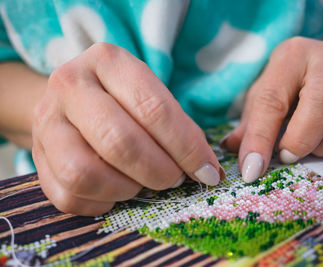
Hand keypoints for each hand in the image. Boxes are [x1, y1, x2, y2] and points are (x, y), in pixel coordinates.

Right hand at [32, 43, 223, 215]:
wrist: (71, 101)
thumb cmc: (123, 101)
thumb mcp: (152, 97)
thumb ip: (181, 130)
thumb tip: (208, 172)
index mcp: (108, 61)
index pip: (154, 109)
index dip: (187, 148)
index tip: (208, 172)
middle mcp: (70, 85)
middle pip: (119, 141)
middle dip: (158, 171)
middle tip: (174, 179)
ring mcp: (46, 122)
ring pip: (86, 173)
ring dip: (127, 188)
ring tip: (143, 183)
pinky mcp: (36, 157)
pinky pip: (69, 196)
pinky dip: (102, 202)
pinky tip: (117, 190)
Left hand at [223, 37, 322, 182]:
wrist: (318, 64)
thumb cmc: (285, 83)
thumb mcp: (261, 96)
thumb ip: (249, 127)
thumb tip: (238, 157)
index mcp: (290, 56)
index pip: (273, 99)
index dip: (261, 138)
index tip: (252, 168)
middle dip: (303, 138)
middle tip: (287, 157)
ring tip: (307, 149)